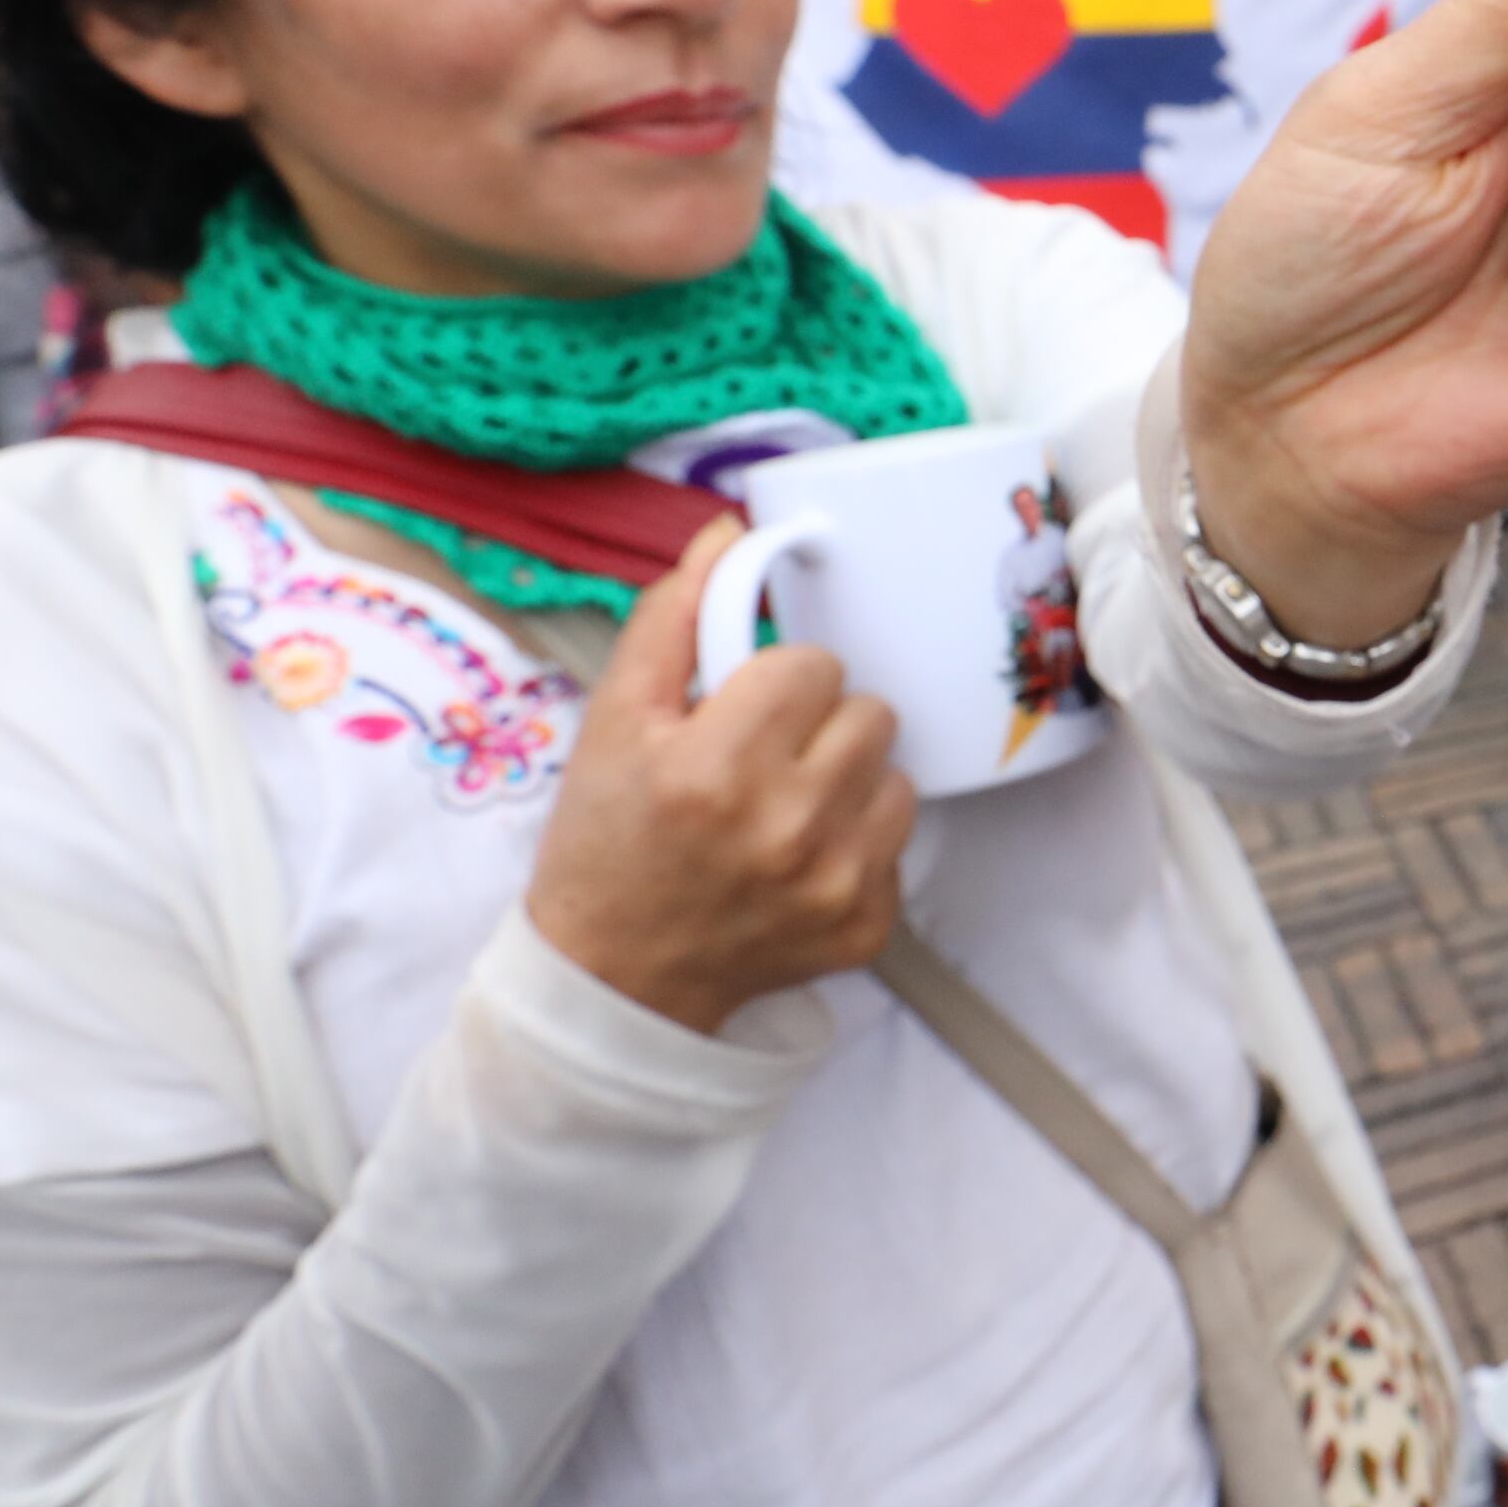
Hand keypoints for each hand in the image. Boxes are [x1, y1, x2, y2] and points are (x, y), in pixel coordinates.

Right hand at [526, 525, 914, 1033]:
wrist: (614, 976)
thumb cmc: (607, 840)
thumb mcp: (614, 720)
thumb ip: (673, 618)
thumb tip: (731, 530)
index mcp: (717, 767)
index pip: (815, 665)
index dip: (779, 681)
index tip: (743, 713)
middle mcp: (787, 828)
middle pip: (870, 713)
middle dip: (820, 724)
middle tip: (765, 757)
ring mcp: (834, 885)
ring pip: (897, 776)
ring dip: (850, 780)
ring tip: (786, 805)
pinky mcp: (866, 926)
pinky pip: (900, 845)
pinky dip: (858, 843)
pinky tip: (799, 859)